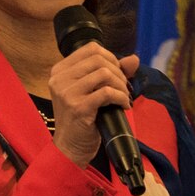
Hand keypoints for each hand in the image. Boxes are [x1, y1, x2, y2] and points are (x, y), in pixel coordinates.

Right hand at [49, 44, 138, 167]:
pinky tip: (123, 106)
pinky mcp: (78, 108)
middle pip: (99, 59)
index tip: (117, 73)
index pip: (90, 48)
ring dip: (121, 85)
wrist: (70, 147)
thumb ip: (112, 71)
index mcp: (60, 71)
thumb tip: (134, 59)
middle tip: (123, 88)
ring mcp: (67, 93)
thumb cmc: (82, 118)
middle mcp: (60, 79)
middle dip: (118, 72)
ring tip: (123, 97)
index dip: (110, 57)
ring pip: (104, 73)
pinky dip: (121, 97)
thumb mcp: (93, 90)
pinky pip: (107, 93)